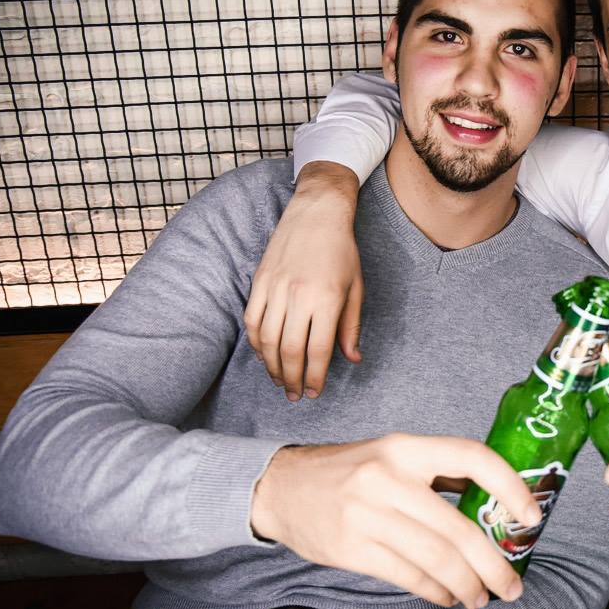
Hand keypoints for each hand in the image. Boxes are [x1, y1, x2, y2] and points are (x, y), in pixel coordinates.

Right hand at [245, 161, 364, 400]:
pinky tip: (264, 356)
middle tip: (294, 395)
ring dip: (272, 366)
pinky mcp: (260, 281)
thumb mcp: (356, 288)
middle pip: (290, 351)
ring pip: (268, 340)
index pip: (317, 350)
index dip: (314, 377)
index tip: (313, 392)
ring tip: (280, 380)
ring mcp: (275, 288)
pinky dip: (257, 343)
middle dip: (291, 378)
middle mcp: (298, 295)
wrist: (317, 213)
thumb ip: (351, 326)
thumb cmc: (342, 251)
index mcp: (326, 299)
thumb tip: (352, 358)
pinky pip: (253, 321)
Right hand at [251, 433, 541, 608]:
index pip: (472, 458)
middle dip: (494, 564)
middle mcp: (389, 478)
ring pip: (436, 560)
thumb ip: (438, 472)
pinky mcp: (352, 549)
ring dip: (468, 585)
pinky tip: (447, 595)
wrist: (282, 487)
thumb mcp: (393, 454)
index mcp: (407, 448)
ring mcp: (368, 515)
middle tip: (512, 585)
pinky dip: (436, 591)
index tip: (531, 515)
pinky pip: (408, 577)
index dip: (509, 486)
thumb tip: (495, 498)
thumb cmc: (349, 471)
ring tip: (481, 597)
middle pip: (458, 529)